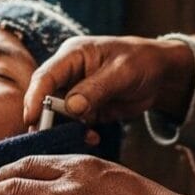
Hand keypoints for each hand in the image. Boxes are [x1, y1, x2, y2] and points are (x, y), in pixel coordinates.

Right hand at [23, 36, 194, 127]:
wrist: (161, 74)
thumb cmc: (142, 62)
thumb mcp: (122, 72)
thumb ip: (96, 89)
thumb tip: (71, 108)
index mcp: (72, 55)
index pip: (45, 76)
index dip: (35, 97)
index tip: (32, 118)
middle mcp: (68, 73)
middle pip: (46, 97)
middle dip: (47, 119)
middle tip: (47, 139)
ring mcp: (76, 91)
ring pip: (58, 114)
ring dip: (66, 129)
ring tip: (84, 137)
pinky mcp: (85, 108)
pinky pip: (74, 124)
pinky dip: (80, 133)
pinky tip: (93, 138)